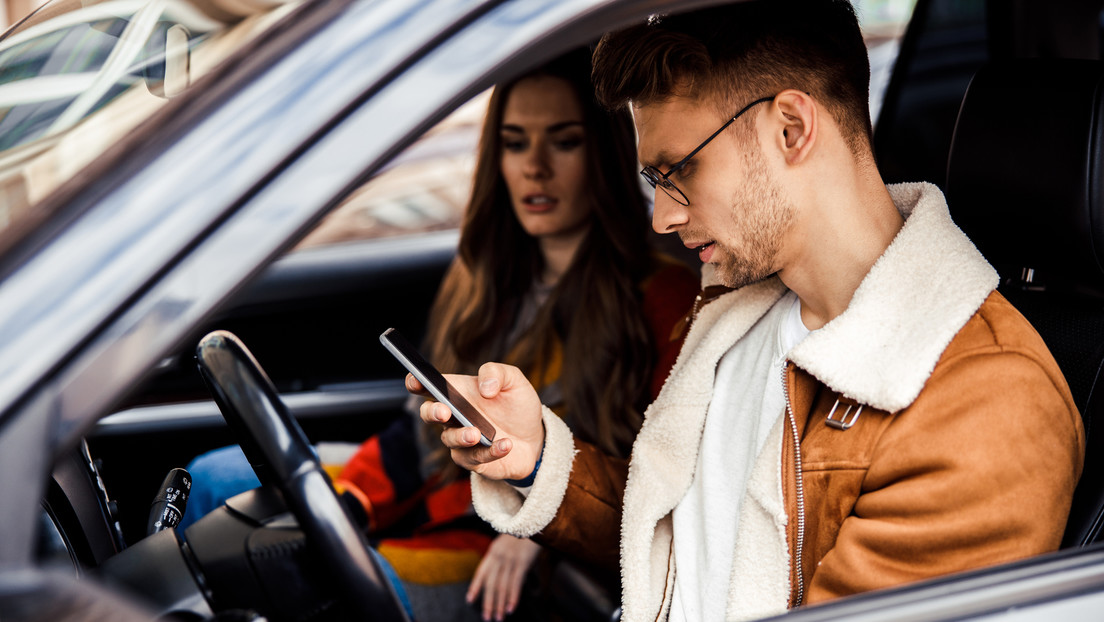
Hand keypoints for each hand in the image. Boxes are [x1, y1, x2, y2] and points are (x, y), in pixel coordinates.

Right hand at [411, 363, 544, 481]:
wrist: (535, 437)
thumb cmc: (517, 405)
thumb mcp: (513, 381)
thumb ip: (496, 373)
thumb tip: (484, 388)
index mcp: (457, 392)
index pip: (429, 386)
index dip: (417, 382)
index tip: (415, 380)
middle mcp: (453, 416)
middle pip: (429, 414)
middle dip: (433, 412)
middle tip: (445, 411)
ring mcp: (461, 440)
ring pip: (449, 439)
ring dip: (461, 436)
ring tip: (477, 433)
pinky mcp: (474, 460)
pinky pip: (475, 458)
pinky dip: (490, 452)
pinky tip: (505, 444)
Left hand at [466, 534, 541, 620]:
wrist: (535, 521)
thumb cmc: (523, 535)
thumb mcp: (507, 544)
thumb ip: (501, 559)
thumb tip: (499, 576)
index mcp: (493, 552)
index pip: (481, 572)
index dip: (475, 587)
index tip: (470, 600)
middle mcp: (499, 557)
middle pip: (490, 584)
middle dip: (488, 603)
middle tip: (487, 617)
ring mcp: (510, 560)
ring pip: (502, 586)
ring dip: (500, 604)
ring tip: (498, 618)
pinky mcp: (522, 562)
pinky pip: (515, 583)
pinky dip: (512, 598)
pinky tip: (510, 608)